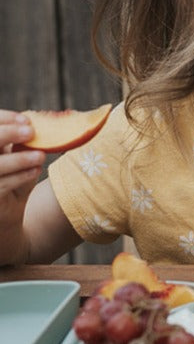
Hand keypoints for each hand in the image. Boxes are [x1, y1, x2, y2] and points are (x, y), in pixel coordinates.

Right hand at [0, 111, 44, 253]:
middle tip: (30, 131)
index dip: (3, 119)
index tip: (26, 119)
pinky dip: (19, 176)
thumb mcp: (17, 163)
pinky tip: (34, 171)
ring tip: (40, 156)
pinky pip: (0, 186)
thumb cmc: (13, 185)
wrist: (5, 224)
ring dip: (17, 159)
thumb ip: (22, 146)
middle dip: (6, 133)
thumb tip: (39, 124)